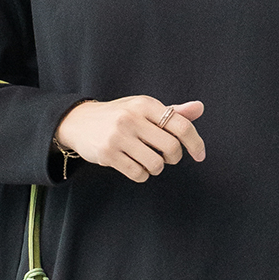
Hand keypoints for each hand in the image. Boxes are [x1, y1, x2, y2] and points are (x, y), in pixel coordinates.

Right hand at [54, 96, 205, 183]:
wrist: (78, 122)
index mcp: (145, 104)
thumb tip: (199, 108)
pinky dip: (142, 175)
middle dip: (174, 158)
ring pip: (156, 164)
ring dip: (157, 168)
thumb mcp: (143, 108)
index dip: (196, 142)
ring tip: (148, 160)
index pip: (181, 125)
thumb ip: (172, 111)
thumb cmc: (119, 115)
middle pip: (171, 148)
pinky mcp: (107, 154)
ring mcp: (118, 136)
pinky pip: (138, 174)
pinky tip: (135, 166)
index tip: (200, 155)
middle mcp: (132, 117)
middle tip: (167, 157)